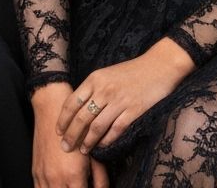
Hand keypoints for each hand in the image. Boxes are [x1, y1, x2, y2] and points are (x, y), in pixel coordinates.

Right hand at [32, 85, 109, 187]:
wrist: (52, 110)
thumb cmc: (74, 129)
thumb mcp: (93, 153)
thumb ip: (101, 179)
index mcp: (73, 177)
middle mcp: (56, 179)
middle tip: (80, 186)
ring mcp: (43, 176)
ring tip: (70, 185)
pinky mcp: (35, 171)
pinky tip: (58, 186)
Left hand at [57, 39, 194, 154]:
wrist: (158, 67)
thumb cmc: (131, 71)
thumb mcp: (106, 74)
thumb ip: (93, 88)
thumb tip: (78, 107)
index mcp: (94, 79)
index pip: (72, 102)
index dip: (63, 119)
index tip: (58, 131)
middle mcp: (103, 90)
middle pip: (81, 117)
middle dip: (71, 134)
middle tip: (65, 147)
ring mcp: (118, 101)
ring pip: (96, 126)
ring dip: (87, 141)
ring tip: (82, 150)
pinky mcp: (133, 110)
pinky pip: (115, 129)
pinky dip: (106, 140)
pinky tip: (102, 146)